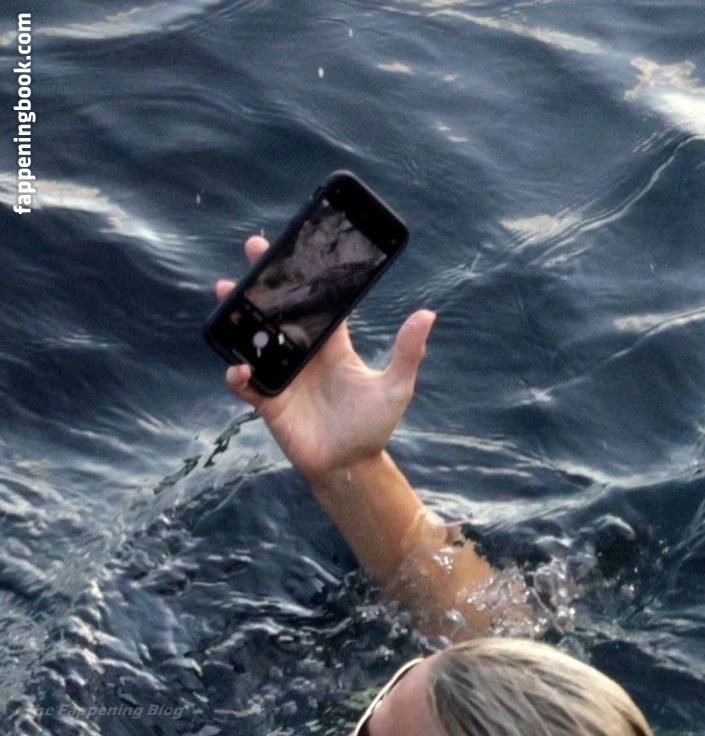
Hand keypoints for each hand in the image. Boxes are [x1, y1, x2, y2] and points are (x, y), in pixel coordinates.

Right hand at [213, 234, 435, 486]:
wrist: (351, 467)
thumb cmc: (373, 428)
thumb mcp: (396, 388)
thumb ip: (407, 352)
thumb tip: (427, 314)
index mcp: (332, 346)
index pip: (314, 302)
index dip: (302, 275)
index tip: (291, 248)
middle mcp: (304, 355)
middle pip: (278, 311)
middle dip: (261, 283)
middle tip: (251, 253)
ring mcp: (283, 377)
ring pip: (254, 340)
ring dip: (238, 318)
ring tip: (226, 295)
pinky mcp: (269, 402)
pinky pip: (245, 384)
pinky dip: (237, 376)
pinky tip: (240, 368)